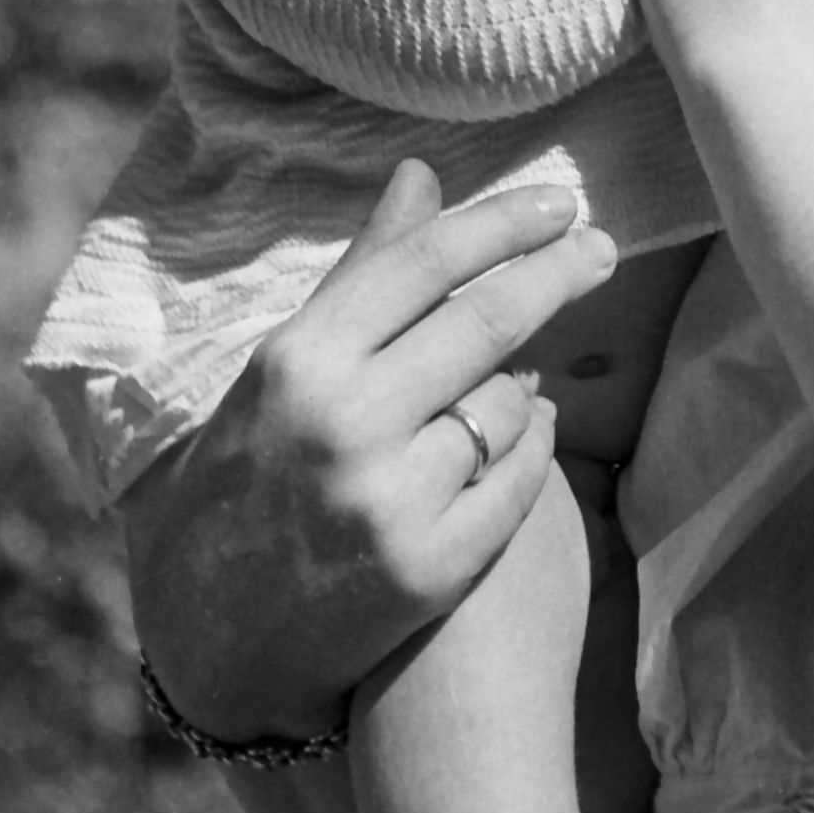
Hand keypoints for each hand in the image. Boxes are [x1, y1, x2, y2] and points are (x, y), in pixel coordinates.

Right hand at [121, 162, 620, 741]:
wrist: (212, 637)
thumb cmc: (249, 478)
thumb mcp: (283, 370)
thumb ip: (363, 275)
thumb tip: (422, 175)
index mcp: (299, 360)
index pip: (426, 263)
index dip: (506, 224)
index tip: (562, 204)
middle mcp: (343, 423)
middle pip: (488, 323)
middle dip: (559, 275)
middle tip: (602, 249)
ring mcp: (390, 499)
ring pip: (509, 404)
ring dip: (522, 385)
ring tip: (505, 385)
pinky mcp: (431, 567)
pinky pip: (522, 479)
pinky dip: (533, 448)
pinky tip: (525, 436)